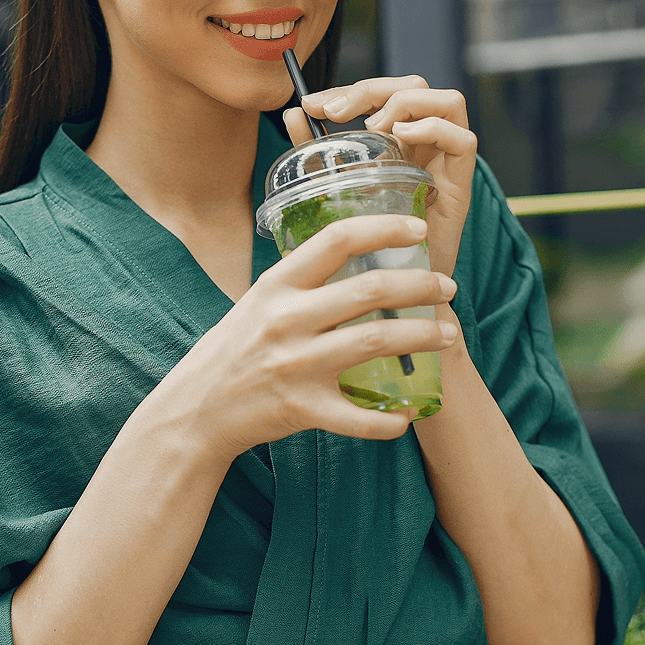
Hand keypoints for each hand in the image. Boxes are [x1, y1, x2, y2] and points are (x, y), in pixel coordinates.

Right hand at [156, 214, 458, 463]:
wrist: (196, 409)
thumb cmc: (234, 349)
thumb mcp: (260, 301)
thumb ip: (303, 282)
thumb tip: (361, 257)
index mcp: (277, 285)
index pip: (337, 239)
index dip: (384, 228)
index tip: (419, 228)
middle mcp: (287, 319)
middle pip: (371, 289)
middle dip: (421, 285)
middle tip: (447, 288)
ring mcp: (295, 365)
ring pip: (377, 341)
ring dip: (422, 336)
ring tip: (448, 335)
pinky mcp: (302, 409)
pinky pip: (360, 415)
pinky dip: (391, 417)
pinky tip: (410, 412)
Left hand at [284, 76, 475, 276]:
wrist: (393, 296)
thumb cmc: (365, 243)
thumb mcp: (335, 187)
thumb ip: (316, 151)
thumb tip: (292, 114)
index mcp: (399, 143)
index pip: (385, 93)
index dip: (350, 89)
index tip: (312, 104)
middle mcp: (426, 148)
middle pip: (416, 87)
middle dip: (373, 89)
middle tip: (335, 112)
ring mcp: (445, 166)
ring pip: (449, 102)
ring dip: (405, 104)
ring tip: (373, 128)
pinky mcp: (460, 189)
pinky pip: (464, 140)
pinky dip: (432, 128)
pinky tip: (401, 139)